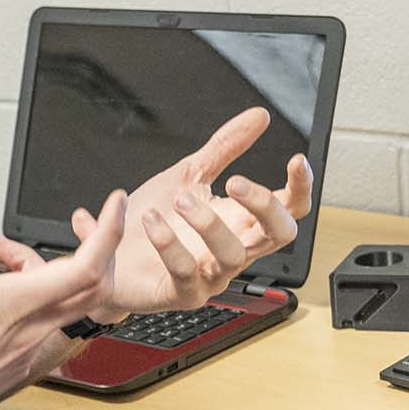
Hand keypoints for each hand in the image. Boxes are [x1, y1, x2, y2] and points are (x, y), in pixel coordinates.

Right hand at [0, 188, 124, 409]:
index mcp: (8, 309)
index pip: (86, 269)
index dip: (109, 232)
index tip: (113, 206)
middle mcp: (26, 335)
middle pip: (93, 288)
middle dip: (92, 246)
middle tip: (77, 223)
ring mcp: (25, 354)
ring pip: (64, 304)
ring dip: (48, 271)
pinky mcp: (16, 366)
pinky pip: (43, 324)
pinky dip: (33, 297)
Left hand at [75, 106, 311, 317]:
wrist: (107, 257)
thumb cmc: (152, 219)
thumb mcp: (188, 174)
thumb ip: (225, 147)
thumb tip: (259, 116)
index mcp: (240, 220)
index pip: (289, 209)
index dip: (301, 187)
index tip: (296, 160)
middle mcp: (233, 249)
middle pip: (280, 234)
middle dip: (264, 204)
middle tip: (234, 182)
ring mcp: (211, 275)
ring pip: (233, 254)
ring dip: (208, 221)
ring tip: (179, 198)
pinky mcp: (182, 293)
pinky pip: (186, 272)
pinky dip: (169, 243)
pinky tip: (154, 220)